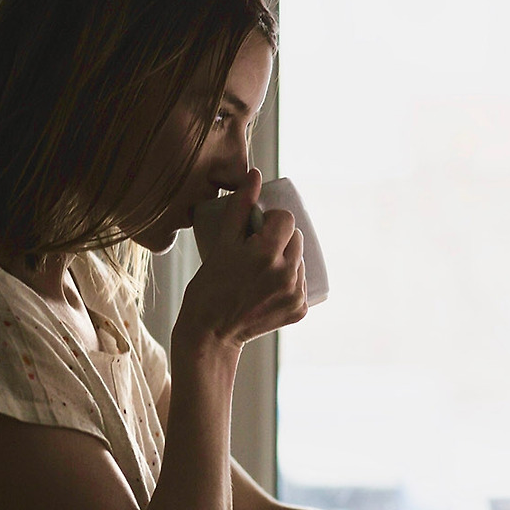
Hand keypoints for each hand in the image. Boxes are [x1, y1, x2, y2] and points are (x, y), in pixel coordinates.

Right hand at [177, 169, 307, 347]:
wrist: (210, 333)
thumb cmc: (209, 287)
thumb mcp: (221, 243)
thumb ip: (239, 207)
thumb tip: (255, 175)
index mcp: (266, 253)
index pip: (287, 219)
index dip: (272, 220)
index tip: (257, 230)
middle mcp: (286, 274)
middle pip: (296, 239)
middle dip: (280, 240)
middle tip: (256, 251)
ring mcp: (295, 294)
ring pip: (300, 261)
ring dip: (286, 260)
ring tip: (261, 271)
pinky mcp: (299, 310)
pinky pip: (301, 283)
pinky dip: (289, 282)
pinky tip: (269, 288)